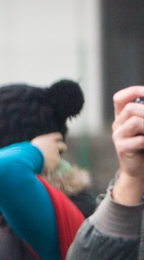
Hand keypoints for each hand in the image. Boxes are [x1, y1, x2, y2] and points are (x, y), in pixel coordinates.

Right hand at [30, 132, 66, 174]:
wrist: (29, 158)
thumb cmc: (27, 152)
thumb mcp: (33, 145)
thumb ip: (39, 146)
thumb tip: (38, 149)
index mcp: (48, 139)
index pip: (57, 136)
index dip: (59, 138)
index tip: (59, 140)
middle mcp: (54, 145)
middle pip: (62, 146)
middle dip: (62, 148)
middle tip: (62, 150)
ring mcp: (56, 153)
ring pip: (57, 156)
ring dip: (53, 159)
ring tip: (46, 163)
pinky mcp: (56, 161)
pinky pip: (54, 164)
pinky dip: (51, 166)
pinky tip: (45, 168)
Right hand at [110, 86, 143, 205]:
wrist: (139, 168)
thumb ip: (143, 114)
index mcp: (123, 116)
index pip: (120, 98)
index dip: (133, 91)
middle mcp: (118, 125)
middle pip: (130, 108)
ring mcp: (118, 137)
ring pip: (134, 122)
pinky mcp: (121, 148)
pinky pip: (138, 140)